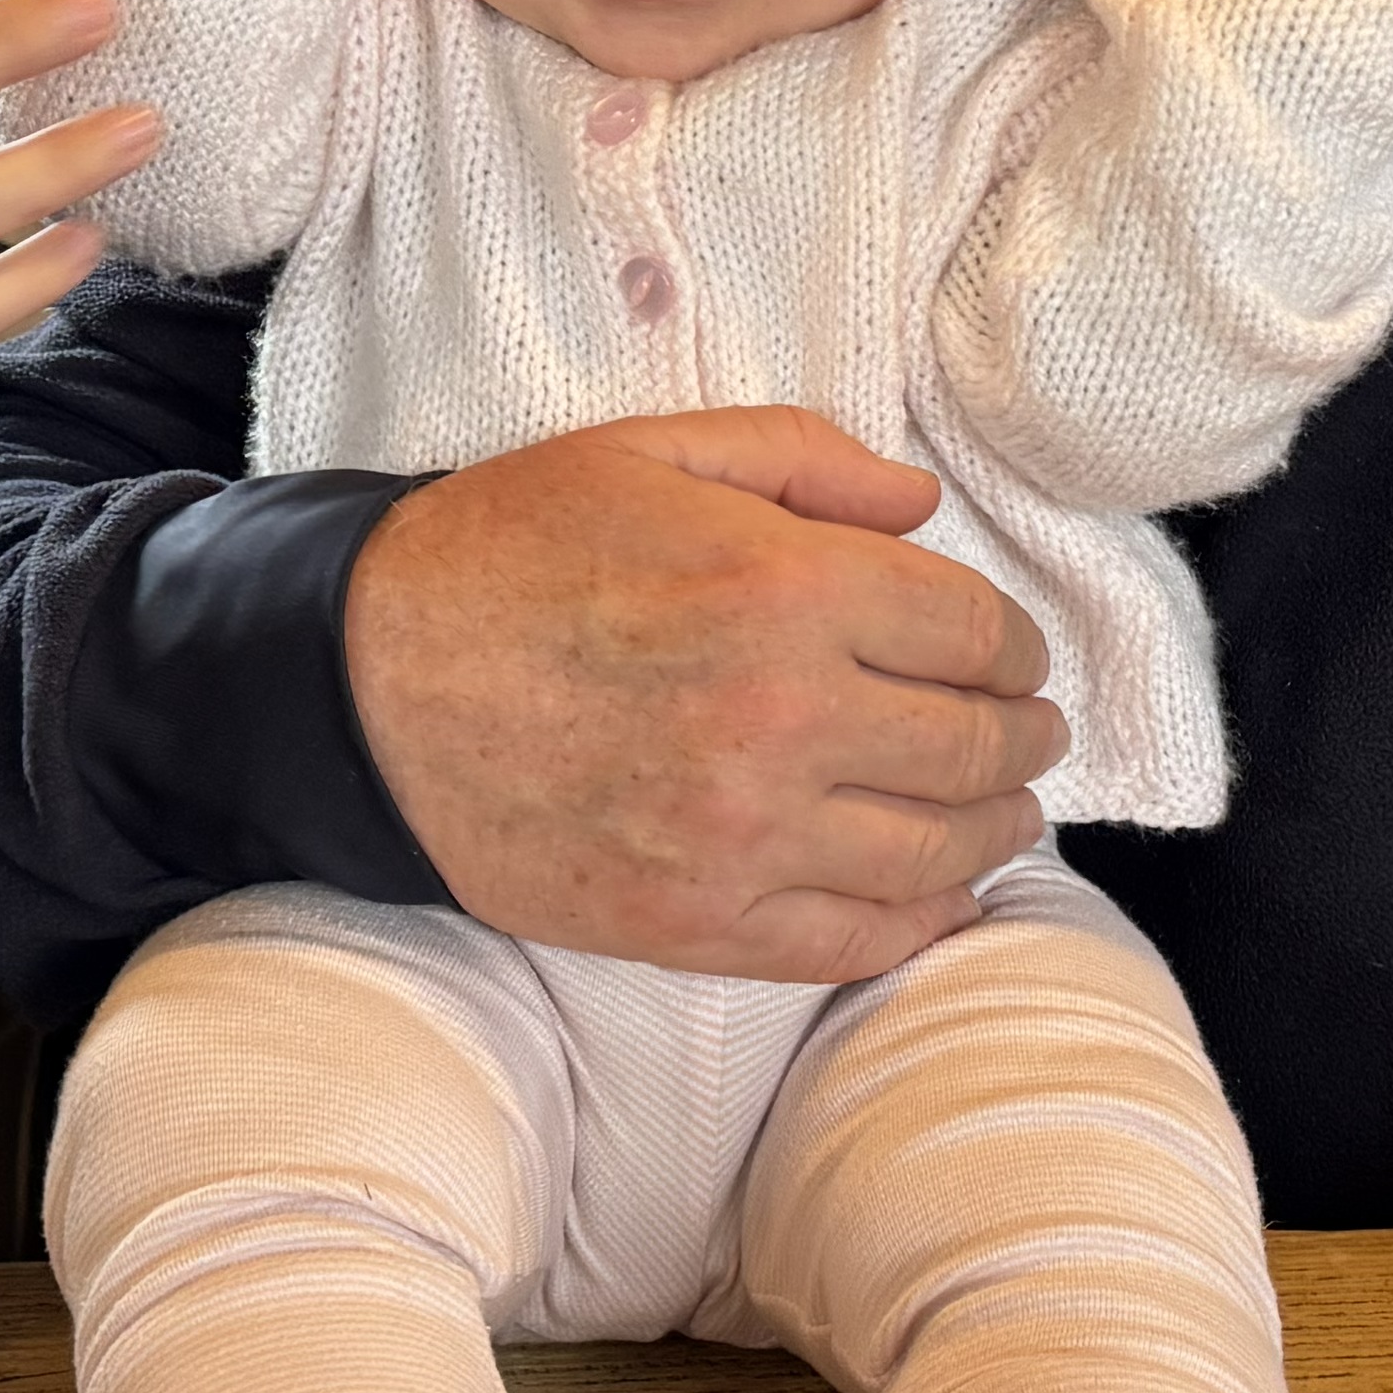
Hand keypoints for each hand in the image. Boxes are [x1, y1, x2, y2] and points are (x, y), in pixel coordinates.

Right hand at [343, 411, 1067, 980]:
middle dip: (1022, 737)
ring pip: (935, 853)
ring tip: (1002, 811)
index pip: (974, 633)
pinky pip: (851, 941)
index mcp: (784, 590)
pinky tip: (942, 896)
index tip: (1010, 654)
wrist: (363, 685)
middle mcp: (781, 722)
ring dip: (993, 830)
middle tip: (1028, 732)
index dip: (1014, 645)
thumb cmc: (506, 553)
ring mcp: (741, 839)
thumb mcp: (653, 452)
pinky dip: (919, 923)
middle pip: (975, 747)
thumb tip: (922, 510)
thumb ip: (805, 464)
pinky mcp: (693, 926)